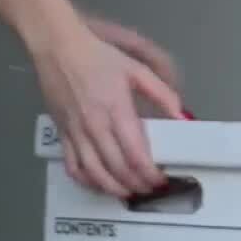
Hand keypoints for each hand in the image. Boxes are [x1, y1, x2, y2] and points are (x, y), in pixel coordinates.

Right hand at [32, 17, 183, 197]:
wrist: (57, 47)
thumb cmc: (100, 58)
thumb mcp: (137, 70)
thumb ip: (163, 95)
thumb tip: (183, 118)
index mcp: (116, 110)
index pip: (135, 154)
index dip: (149, 173)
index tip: (161, 180)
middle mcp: (94, 126)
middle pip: (117, 168)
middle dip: (137, 184)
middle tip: (151, 190)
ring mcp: (75, 132)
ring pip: (94, 173)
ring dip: (114, 188)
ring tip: (130, 193)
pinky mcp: (61, 133)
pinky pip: (72, 166)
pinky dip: (87, 181)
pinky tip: (100, 185)